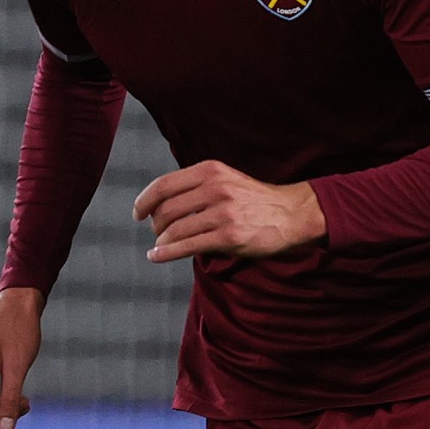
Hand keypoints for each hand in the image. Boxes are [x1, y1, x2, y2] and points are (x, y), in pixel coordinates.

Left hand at [131, 161, 325, 263]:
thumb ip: (196, 186)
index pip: (164, 185)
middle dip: (155, 224)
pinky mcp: (229, 237)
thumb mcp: (226, 180)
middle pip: (166, 209)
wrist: (291, 214)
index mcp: (211, 171)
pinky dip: (166, 254)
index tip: (138, 213)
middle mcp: (215, 188)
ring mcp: (223, 213)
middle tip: (157, 232)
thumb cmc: (254, 200)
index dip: (144, 201)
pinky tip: (156, 257)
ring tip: (161, 245)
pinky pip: (187, 246)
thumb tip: (160, 204)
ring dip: (162, 241)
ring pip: (175, 230)